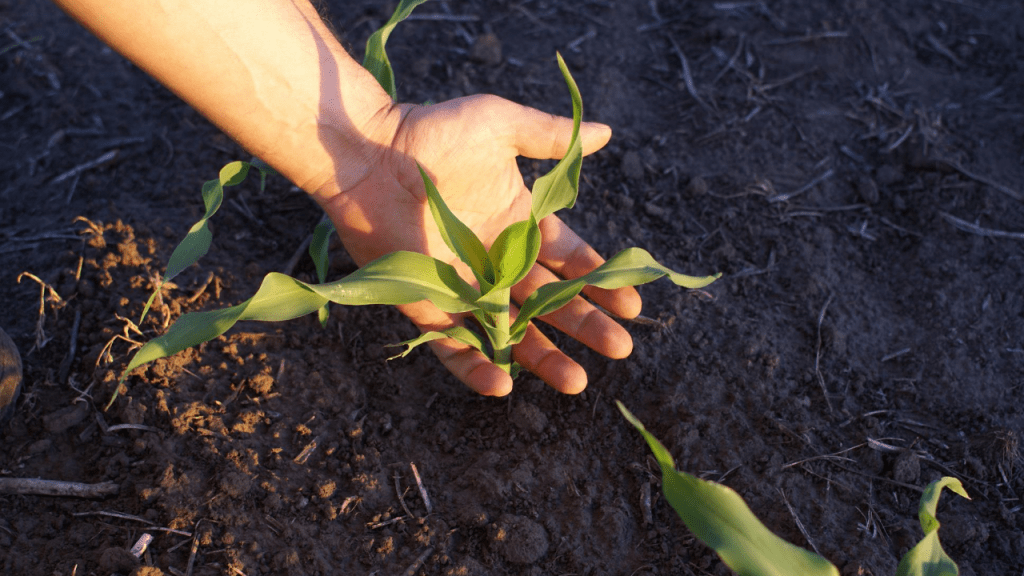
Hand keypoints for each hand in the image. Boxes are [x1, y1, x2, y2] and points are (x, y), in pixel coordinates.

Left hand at [317, 95, 641, 395]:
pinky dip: (476, 368)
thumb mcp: (500, 125)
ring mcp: (464, 288)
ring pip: (511, 332)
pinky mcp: (427, 306)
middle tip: (620, 347)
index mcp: (519, 223)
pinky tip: (504, 386)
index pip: (569, 260)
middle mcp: (496, 261)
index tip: (630, 303)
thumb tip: (608, 134)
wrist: (368, 152)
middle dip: (586, 325)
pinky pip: (454, 346)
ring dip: (544, 358)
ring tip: (577, 382)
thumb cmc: (432, 133)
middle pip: (550, 302)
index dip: (599, 281)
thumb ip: (550, 137)